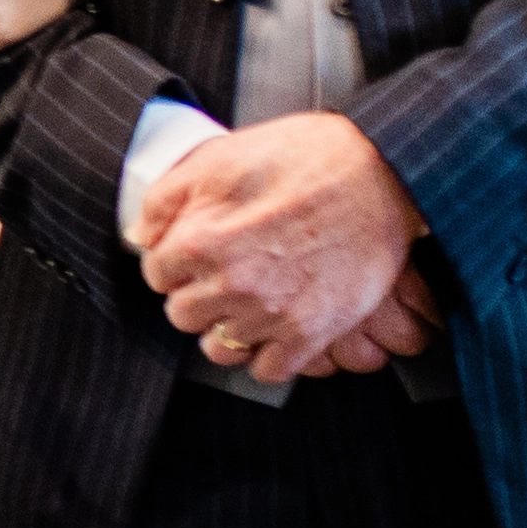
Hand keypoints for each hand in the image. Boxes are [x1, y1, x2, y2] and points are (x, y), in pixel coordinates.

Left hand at [136, 112, 424, 380]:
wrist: (385, 173)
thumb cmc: (306, 158)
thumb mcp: (221, 158)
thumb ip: (167, 200)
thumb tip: (141, 235)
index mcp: (199, 242)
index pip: (156, 274)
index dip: (173, 261)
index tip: (192, 254)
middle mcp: (230, 285)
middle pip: (182, 314)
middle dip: (196, 295)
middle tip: (223, 275)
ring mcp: (271, 314)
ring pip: (219, 348)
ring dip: (226, 328)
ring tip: (246, 304)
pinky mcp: (311, 333)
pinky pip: (268, 369)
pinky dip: (266, 354)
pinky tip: (273, 329)